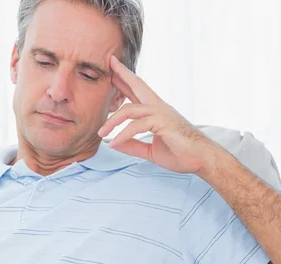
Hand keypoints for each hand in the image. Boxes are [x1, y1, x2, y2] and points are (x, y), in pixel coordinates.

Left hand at [97, 55, 222, 174]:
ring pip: (129, 109)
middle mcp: (159, 108)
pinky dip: (123, 135)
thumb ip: (132, 145)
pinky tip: (113, 144)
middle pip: (137, 85)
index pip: (138, 91)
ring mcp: (161, 113)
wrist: (201, 160)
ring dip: (112, 121)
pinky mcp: (163, 123)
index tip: (113, 70)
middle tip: (108, 63)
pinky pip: (136, 126)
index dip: (125, 80)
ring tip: (100, 133)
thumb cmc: (180, 154)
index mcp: (156, 111)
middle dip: (122, 74)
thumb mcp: (150, 150)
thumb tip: (113, 143)